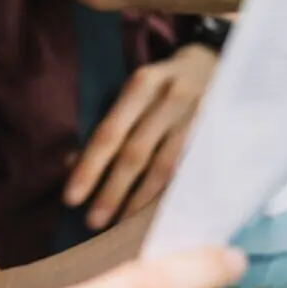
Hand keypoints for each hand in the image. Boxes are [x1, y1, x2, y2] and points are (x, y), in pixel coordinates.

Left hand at [64, 45, 217, 229]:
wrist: (216, 62)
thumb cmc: (164, 83)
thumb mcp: (136, 91)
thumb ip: (110, 124)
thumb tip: (72, 164)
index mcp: (142, 85)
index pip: (110, 132)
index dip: (90, 167)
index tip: (71, 198)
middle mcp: (169, 99)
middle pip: (135, 153)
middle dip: (111, 191)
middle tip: (92, 222)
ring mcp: (197, 118)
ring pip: (164, 167)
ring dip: (138, 200)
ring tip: (118, 225)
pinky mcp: (215, 134)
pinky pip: (188, 171)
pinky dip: (168, 194)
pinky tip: (154, 215)